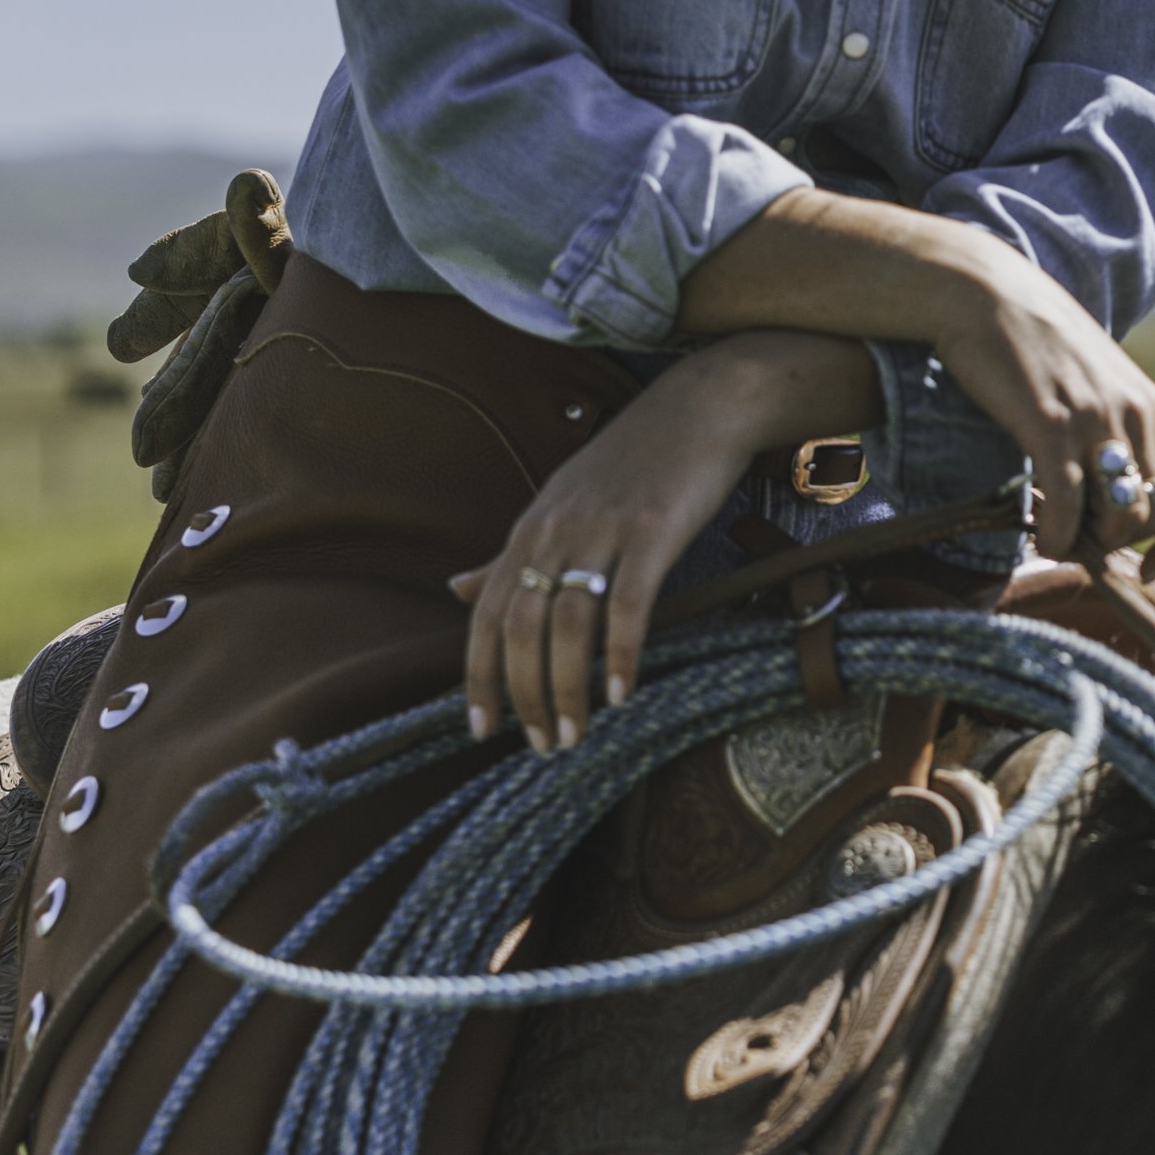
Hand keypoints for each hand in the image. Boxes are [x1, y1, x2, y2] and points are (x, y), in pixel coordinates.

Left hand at [451, 329, 875, 751]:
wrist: (699, 409)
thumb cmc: (631, 464)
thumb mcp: (558, 505)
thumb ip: (509, 555)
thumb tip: (455, 590)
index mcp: (530, 530)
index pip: (488, 615)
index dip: (479, 675)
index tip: (481, 729)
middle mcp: (556, 531)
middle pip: (523, 628)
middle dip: (525, 695)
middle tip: (541, 745)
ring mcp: (602, 530)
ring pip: (568, 624)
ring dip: (567, 688)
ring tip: (574, 733)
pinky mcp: (651, 532)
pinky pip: (627, 604)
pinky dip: (621, 654)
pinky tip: (622, 693)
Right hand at [675, 186, 1154, 578]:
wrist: (986, 292)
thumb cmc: (1035, 340)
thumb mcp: (1099, 379)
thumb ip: (1117, 428)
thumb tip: (1117, 492)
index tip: (1154, 569)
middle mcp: (1138, 415)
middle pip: (1152, 517)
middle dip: (1117, 542)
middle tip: (1077, 535)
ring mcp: (1097, 421)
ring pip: (1119, 521)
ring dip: (1089, 543)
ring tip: (1057, 535)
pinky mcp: (1050, 425)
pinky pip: (1068, 509)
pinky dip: (1058, 538)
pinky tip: (1040, 537)